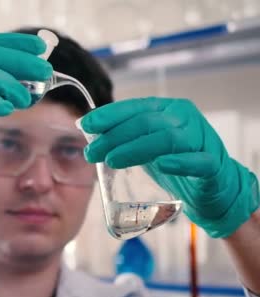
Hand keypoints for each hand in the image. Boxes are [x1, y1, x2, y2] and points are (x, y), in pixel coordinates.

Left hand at [81, 97, 258, 237]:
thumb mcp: (146, 146)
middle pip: (145, 123)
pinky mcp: (213, 165)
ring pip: (166, 139)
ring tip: (111, 161)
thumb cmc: (175, 161)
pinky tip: (162, 165)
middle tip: (91, 153)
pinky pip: (198, 162)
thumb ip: (123, 138)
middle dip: (113, 137)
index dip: (108, 115)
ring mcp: (201, 139)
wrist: (212, 188)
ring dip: (135, 149)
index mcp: (167, 109)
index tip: (85, 125)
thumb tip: (86, 130)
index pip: (135, 107)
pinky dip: (179, 163)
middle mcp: (184, 118)